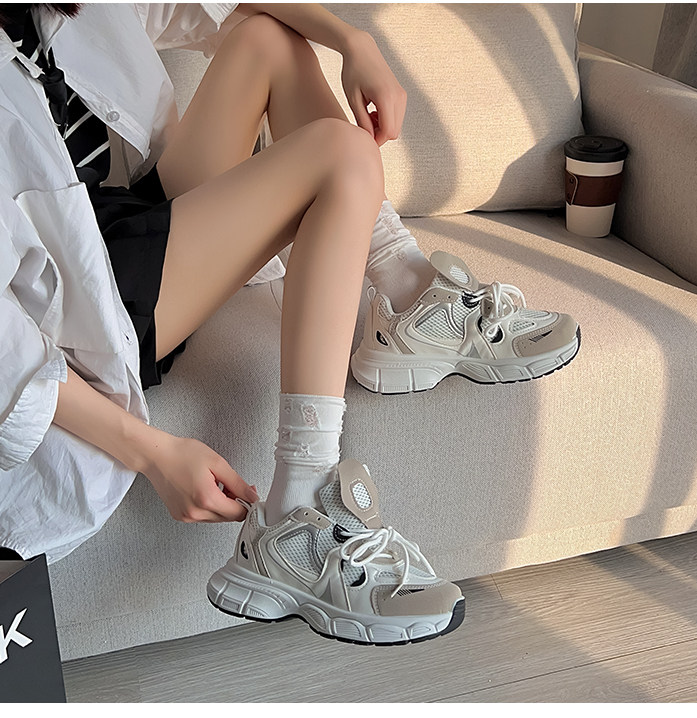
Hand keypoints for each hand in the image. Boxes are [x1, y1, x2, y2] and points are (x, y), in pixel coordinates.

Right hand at [138, 427, 258, 522]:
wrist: (156, 456)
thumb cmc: (182, 454)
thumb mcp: (217, 463)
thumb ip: (238, 483)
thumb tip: (252, 496)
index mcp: (206, 499)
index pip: (239, 513)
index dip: (248, 502)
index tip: (249, 492)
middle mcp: (195, 513)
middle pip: (228, 517)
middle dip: (235, 502)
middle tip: (229, 482)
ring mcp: (186, 516)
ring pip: (216, 518)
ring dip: (221, 504)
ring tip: (214, 484)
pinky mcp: (179, 516)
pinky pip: (203, 516)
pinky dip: (208, 506)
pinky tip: (203, 490)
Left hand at [341, 30, 406, 146]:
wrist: (362, 49)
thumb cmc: (353, 71)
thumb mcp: (353, 99)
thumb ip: (362, 121)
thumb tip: (369, 139)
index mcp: (386, 97)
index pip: (388, 132)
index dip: (376, 140)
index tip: (363, 138)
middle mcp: (398, 96)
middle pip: (394, 132)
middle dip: (379, 134)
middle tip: (363, 125)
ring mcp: (402, 95)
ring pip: (396, 126)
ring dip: (382, 127)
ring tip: (367, 116)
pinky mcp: (402, 94)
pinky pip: (397, 117)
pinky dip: (386, 119)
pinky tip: (374, 111)